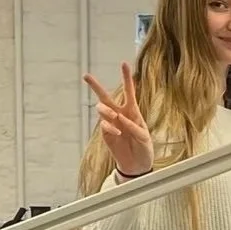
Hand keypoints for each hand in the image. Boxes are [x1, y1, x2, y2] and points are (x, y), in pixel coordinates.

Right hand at [84, 63, 153, 178]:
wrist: (137, 165)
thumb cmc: (144, 149)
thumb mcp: (144, 137)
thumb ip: (134, 127)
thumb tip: (120, 119)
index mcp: (133, 111)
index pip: (129, 91)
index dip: (126, 78)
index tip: (123, 64)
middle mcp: (120, 114)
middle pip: (105, 97)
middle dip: (95, 86)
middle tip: (86, 76)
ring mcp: (112, 124)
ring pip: (102, 109)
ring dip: (106, 110)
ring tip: (114, 116)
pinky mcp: (106, 134)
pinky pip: (104, 126)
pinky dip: (110, 127)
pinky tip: (117, 132)